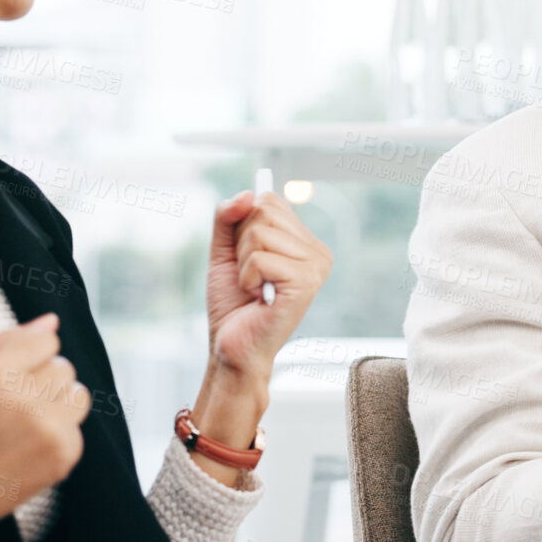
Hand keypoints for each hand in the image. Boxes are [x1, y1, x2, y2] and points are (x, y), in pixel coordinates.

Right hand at [0, 313, 88, 541]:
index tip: (10, 379)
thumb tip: (52, 320)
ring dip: (58, 405)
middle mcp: (25, 399)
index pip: (48, 341)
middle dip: (43, 382)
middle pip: (64, 367)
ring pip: (78, 394)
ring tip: (26, 424)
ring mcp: (48, 428)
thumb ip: (8, 340)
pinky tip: (28, 448)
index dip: (30, 358)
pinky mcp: (63, 454)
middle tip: (12, 408)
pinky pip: (77, 427)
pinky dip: (58, 435)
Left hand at [187, 190, 332, 481]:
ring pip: (259, 234)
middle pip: (264, 212)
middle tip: (251, 277)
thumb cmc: (233, 304)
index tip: (248, 258)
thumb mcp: (224, 251)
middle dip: (241, 244)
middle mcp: (317, 252)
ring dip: (243, 264)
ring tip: (255, 288)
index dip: (244, 226)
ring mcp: (316, 267)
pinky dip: (247, 278)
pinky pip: (259, 258)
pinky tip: (259, 297)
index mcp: (304, 242)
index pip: (269, 201)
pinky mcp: (306, 283)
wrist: (232, 348)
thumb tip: (250, 193)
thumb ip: (229, 217)